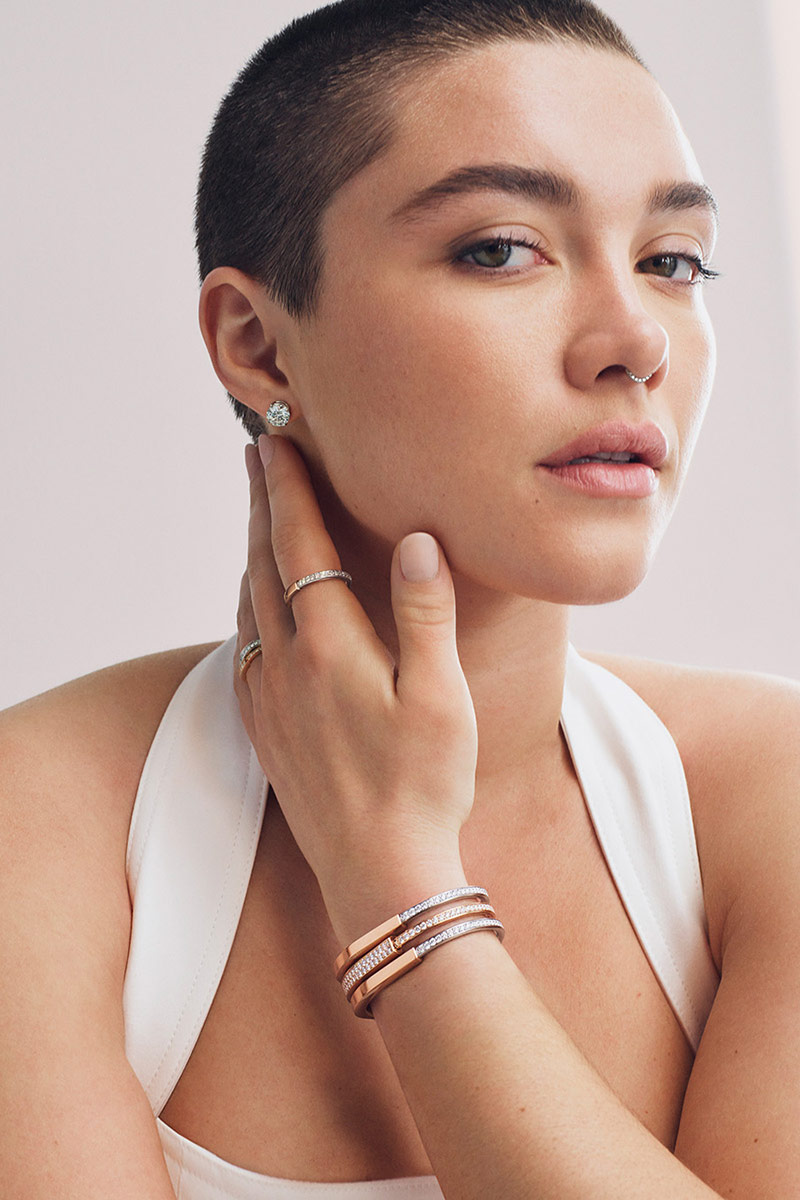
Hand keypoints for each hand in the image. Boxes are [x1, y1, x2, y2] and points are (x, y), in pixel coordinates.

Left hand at [235, 434, 477, 938]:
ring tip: (259, 516)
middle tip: (258, 454)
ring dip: (251, 551)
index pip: (300, 543)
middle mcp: (285, 665)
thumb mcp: (441, 695)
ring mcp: (267, 699)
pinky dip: (246, 606)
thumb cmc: (423, 785)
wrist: (379, 874)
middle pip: (263, 563)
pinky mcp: (264, 731)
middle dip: (261, 503)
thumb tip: (415, 539)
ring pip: (248, 603)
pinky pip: (243, 648)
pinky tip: (255, 607)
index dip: (287, 487)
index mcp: (329, 646)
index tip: (276, 440)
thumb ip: (424, 612)